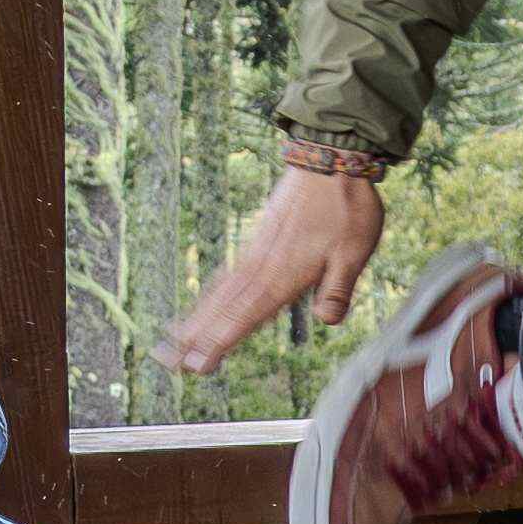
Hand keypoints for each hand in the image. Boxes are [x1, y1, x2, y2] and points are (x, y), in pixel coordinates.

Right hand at [164, 158, 388, 374]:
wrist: (330, 160)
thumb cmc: (347, 209)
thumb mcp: (355, 251)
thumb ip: (338, 287)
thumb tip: (328, 320)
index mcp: (285, 274)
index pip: (248, 315)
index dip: (222, 340)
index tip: (198, 364)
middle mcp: (263, 266)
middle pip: (224, 308)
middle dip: (196, 337)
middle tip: (167, 363)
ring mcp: (257, 253)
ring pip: (220, 293)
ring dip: (195, 319)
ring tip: (170, 342)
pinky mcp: (258, 242)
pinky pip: (227, 275)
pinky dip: (210, 295)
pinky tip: (202, 306)